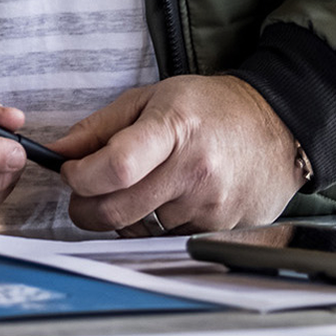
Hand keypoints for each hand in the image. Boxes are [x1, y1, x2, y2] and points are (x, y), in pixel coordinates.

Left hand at [54, 75, 303, 234]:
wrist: (279, 125)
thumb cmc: (211, 108)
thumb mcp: (151, 99)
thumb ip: (99, 127)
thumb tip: (56, 152)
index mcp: (174, 129)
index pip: (115, 167)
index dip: (80, 177)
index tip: (71, 172)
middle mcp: (194, 170)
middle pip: (116, 211)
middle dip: (85, 207)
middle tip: (86, 192)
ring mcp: (210, 204)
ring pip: (139, 229)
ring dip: (125, 215)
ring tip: (142, 185)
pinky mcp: (220, 228)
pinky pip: (167, 237)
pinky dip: (155, 223)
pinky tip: (171, 198)